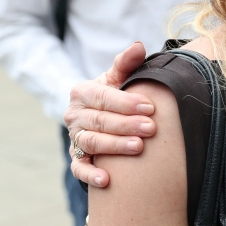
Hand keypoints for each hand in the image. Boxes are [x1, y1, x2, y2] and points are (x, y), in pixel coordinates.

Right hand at [64, 42, 154, 187]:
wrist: (102, 115)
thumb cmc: (116, 94)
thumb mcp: (119, 77)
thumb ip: (127, 63)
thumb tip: (138, 46)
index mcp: (82, 92)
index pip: (102, 97)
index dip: (125, 102)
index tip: (150, 106)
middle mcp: (74, 115)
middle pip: (99, 121)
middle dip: (126, 124)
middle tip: (151, 128)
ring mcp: (74, 137)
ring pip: (92, 143)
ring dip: (114, 146)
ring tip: (138, 148)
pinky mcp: (76, 158)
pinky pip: (79, 168)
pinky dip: (90, 175)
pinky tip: (107, 180)